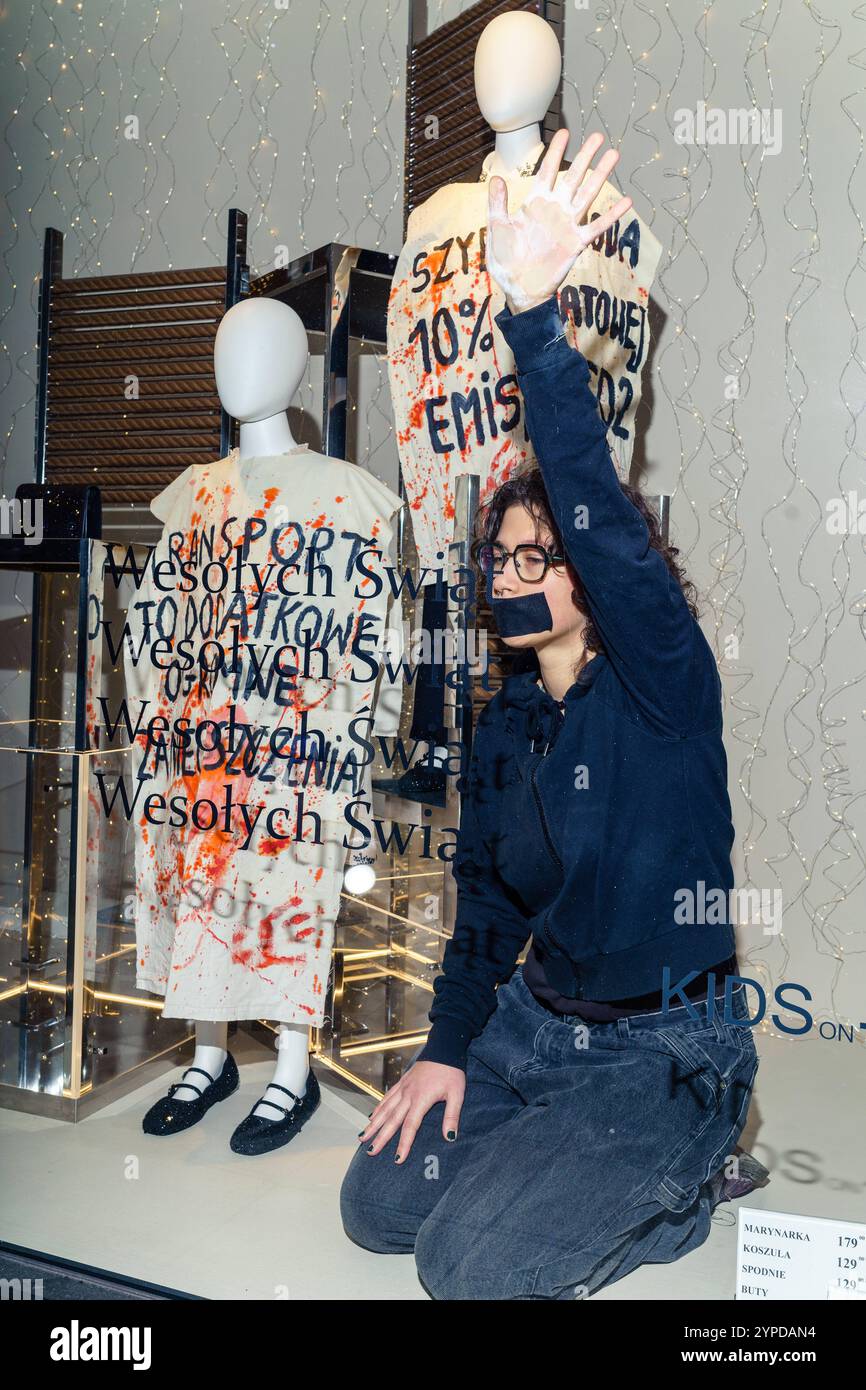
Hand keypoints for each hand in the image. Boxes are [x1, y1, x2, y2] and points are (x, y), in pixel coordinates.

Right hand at [357, 1059, 464, 1162]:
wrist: (444, 1049)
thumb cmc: (451, 1072)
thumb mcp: (457, 1094)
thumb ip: (452, 1116)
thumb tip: (450, 1137)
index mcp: (421, 1099)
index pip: (410, 1126)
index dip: (403, 1144)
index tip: (397, 1159)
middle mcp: (408, 1094)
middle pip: (392, 1120)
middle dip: (380, 1137)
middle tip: (371, 1151)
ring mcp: (403, 1088)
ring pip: (385, 1109)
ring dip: (374, 1124)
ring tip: (363, 1137)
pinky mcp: (402, 1082)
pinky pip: (387, 1097)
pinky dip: (378, 1108)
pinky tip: (372, 1116)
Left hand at [486, 128, 633, 313]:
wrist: (519, 288)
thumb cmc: (505, 261)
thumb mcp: (497, 229)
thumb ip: (497, 204)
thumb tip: (496, 178)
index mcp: (535, 203)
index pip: (548, 171)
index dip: (556, 152)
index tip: (564, 132)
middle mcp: (555, 209)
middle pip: (574, 177)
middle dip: (585, 156)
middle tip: (597, 136)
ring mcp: (567, 225)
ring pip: (587, 195)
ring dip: (601, 175)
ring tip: (613, 155)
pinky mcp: (576, 242)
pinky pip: (597, 227)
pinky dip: (612, 216)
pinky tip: (626, 202)